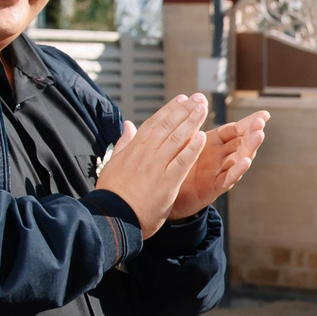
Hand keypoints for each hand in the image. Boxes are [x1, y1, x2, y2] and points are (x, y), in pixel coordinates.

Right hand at [95, 94, 208, 237]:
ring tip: (204, 109)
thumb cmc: (112, 193)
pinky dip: (192, 149)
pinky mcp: (167, 182)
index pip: (154, 123)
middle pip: (168, 126)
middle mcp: (146, 153)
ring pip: (177, 139)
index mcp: (133, 148)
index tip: (182, 99)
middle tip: (199, 98)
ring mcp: (157, 166)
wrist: (113, 217)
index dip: (170, 110)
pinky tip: (203, 137)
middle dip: (185, 110)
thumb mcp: (113, 163)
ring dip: (192, 122)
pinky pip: (182, 162)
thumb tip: (128, 125)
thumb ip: (123, 143)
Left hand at [170, 110, 268, 216]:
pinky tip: (245, 162)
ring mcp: (220, 172)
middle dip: (252, 132)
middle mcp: (221, 157)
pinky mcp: (215, 188)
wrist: (167, 194)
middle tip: (261, 123)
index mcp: (214, 143)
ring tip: (258, 136)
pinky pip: (228, 179)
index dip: (249, 122)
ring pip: (240, 159)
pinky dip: (237, 171)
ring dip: (250, 147)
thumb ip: (193, 127)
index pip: (235, 130)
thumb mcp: (185, 143)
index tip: (264, 114)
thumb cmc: (177, 167)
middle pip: (242, 142)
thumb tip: (197, 103)